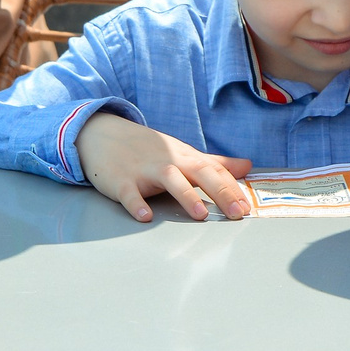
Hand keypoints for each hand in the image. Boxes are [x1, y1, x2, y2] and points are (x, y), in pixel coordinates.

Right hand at [77, 113, 253, 221]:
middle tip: (237, 212)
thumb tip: (247, 166)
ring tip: (200, 214)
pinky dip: (136, 204)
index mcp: (184, 156)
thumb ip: (214, 162)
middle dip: (219, 192)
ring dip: (185, 196)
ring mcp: (143, 170)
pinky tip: (145, 216)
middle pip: (198, 172)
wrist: (102, 134)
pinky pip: (129, 193)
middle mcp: (167, 161)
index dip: (231, 187)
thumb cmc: (147, 148)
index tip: (247, 206)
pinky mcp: (120, 180)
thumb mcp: (182, 152)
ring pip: (169, 180)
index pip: (213, 170)